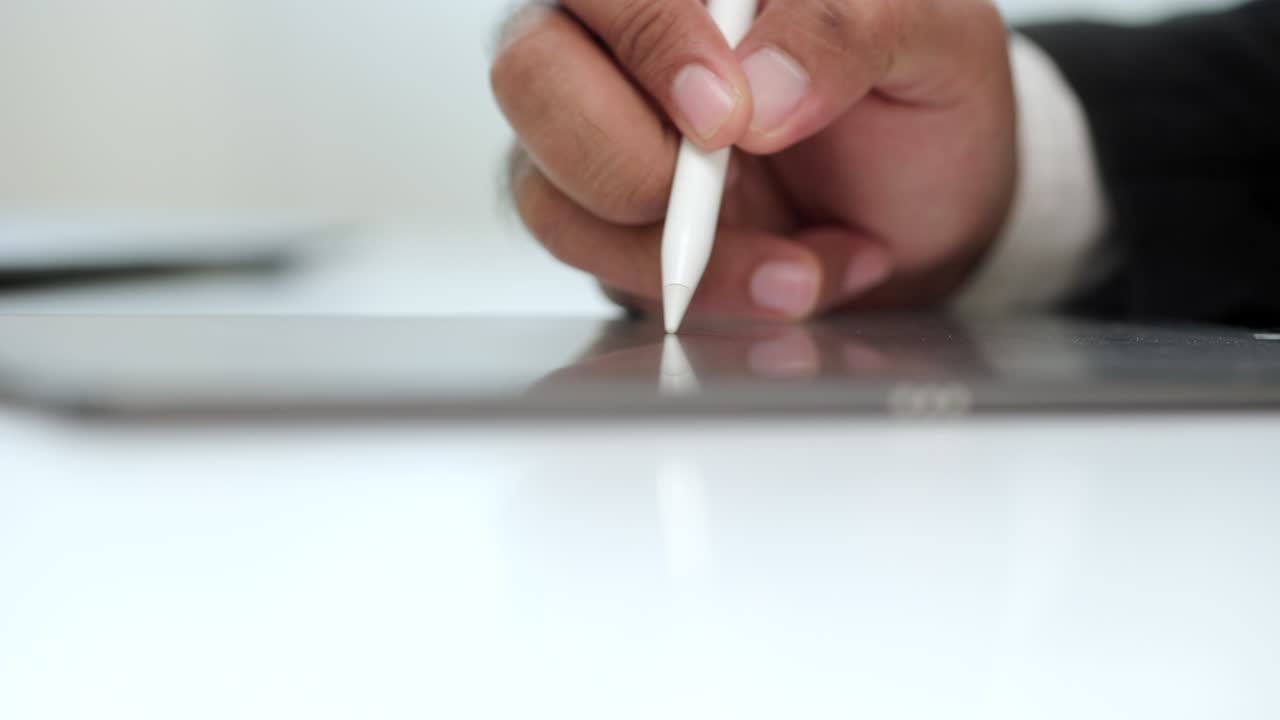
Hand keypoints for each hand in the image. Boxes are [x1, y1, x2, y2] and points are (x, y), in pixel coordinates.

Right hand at [492, 0, 1015, 319]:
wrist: (922, 221)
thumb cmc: (916, 113)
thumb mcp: (933, 46)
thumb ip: (849, 30)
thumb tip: (763, 83)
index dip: (654, 44)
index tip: (730, 115)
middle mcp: (617, 43)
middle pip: (529, 72)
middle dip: (626, 154)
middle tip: (726, 186)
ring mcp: (596, 134)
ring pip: (544, 186)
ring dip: (669, 248)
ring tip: (793, 264)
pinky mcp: (599, 220)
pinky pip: (587, 258)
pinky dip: (690, 288)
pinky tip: (776, 276)